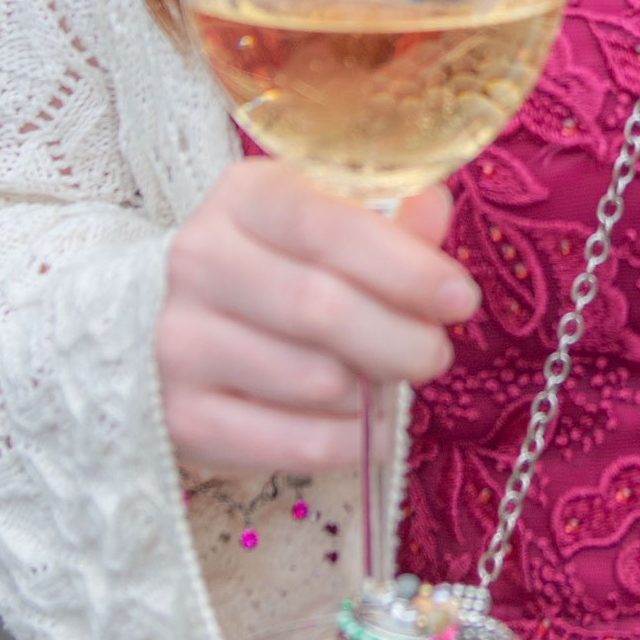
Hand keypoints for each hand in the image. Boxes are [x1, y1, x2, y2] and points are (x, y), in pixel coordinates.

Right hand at [155, 155, 479, 477]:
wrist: (189, 326)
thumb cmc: (282, 265)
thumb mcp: (328, 222)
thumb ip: (387, 218)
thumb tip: (432, 209)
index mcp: (243, 196)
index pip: (327, 225)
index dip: (404, 266)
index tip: (460, 298)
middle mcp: (198, 260)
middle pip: (320, 307)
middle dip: (399, 338)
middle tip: (436, 354)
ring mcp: (179, 341)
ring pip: (312, 380)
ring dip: (372, 392)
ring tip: (385, 382)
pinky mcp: (181, 417)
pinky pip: (291, 443)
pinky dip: (347, 442)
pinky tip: (364, 429)